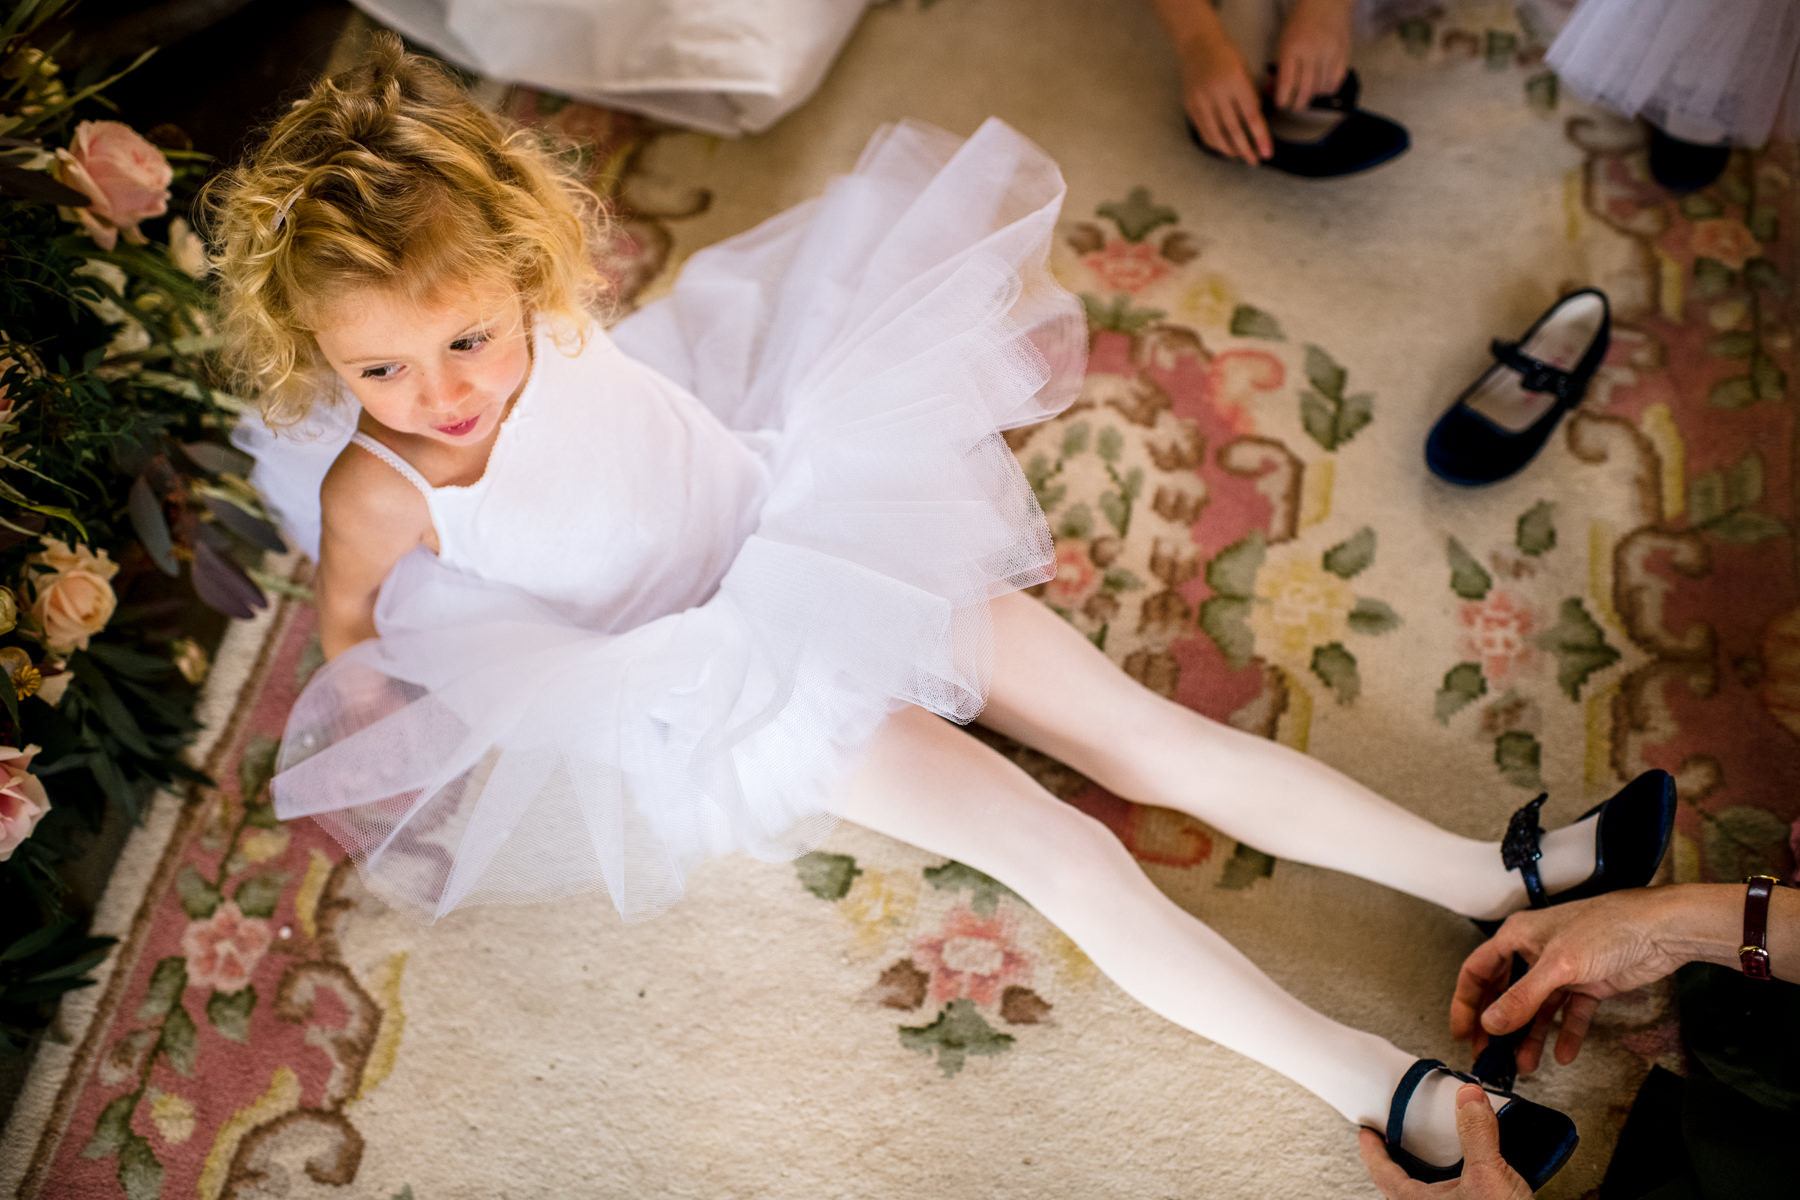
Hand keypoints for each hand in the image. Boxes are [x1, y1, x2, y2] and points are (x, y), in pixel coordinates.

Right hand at [1175, 32, 1270, 164]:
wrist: (1197, 44)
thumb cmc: (1227, 57)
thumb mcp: (1246, 72)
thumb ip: (1251, 97)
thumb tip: (1256, 127)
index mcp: (1236, 82)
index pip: (1251, 117)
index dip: (1260, 138)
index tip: (1268, 153)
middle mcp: (1218, 93)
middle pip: (1234, 130)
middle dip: (1246, 149)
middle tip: (1255, 161)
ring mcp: (1201, 101)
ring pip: (1216, 135)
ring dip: (1230, 150)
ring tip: (1239, 156)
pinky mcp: (1190, 106)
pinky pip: (1204, 131)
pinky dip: (1215, 142)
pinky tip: (1224, 147)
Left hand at [1272, 0, 1352, 110]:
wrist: (1326, 2)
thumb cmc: (1301, 21)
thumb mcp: (1283, 41)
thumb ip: (1280, 67)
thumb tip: (1272, 90)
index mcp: (1292, 48)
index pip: (1287, 83)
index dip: (1283, 99)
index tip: (1281, 105)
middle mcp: (1312, 52)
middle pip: (1306, 90)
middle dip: (1298, 104)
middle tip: (1295, 107)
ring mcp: (1329, 53)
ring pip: (1322, 88)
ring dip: (1314, 96)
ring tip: (1308, 94)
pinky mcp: (1343, 53)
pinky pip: (1336, 81)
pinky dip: (1329, 89)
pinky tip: (1323, 87)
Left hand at [1357, 1084, 1535, 1198]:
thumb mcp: (1488, 1177)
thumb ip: (1476, 1135)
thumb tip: (1468, 1099)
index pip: (1381, 1172)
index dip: (1372, 1149)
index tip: (1366, 1132)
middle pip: (1401, 1186)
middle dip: (1401, 1162)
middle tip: (1400, 1141)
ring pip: (1428, 1195)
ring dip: (1432, 1176)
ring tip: (1440, 1157)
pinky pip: (1455, 1198)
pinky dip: (1457, 1185)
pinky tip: (1475, 1179)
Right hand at [1450, 890, 1683, 1071]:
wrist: (1661, 930)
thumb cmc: (1607, 928)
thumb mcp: (1558, 965)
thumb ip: (1522, 997)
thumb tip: (1491, 1024)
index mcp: (1517, 936)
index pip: (1478, 971)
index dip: (1466, 1003)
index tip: (1462, 1033)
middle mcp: (1535, 952)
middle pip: (1505, 993)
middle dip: (1497, 1026)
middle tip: (1490, 1056)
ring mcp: (1562, 970)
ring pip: (1537, 1009)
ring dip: (1529, 1036)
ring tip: (1525, 1065)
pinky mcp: (1588, 983)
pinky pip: (1570, 1014)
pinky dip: (1566, 1034)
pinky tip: (1563, 1055)